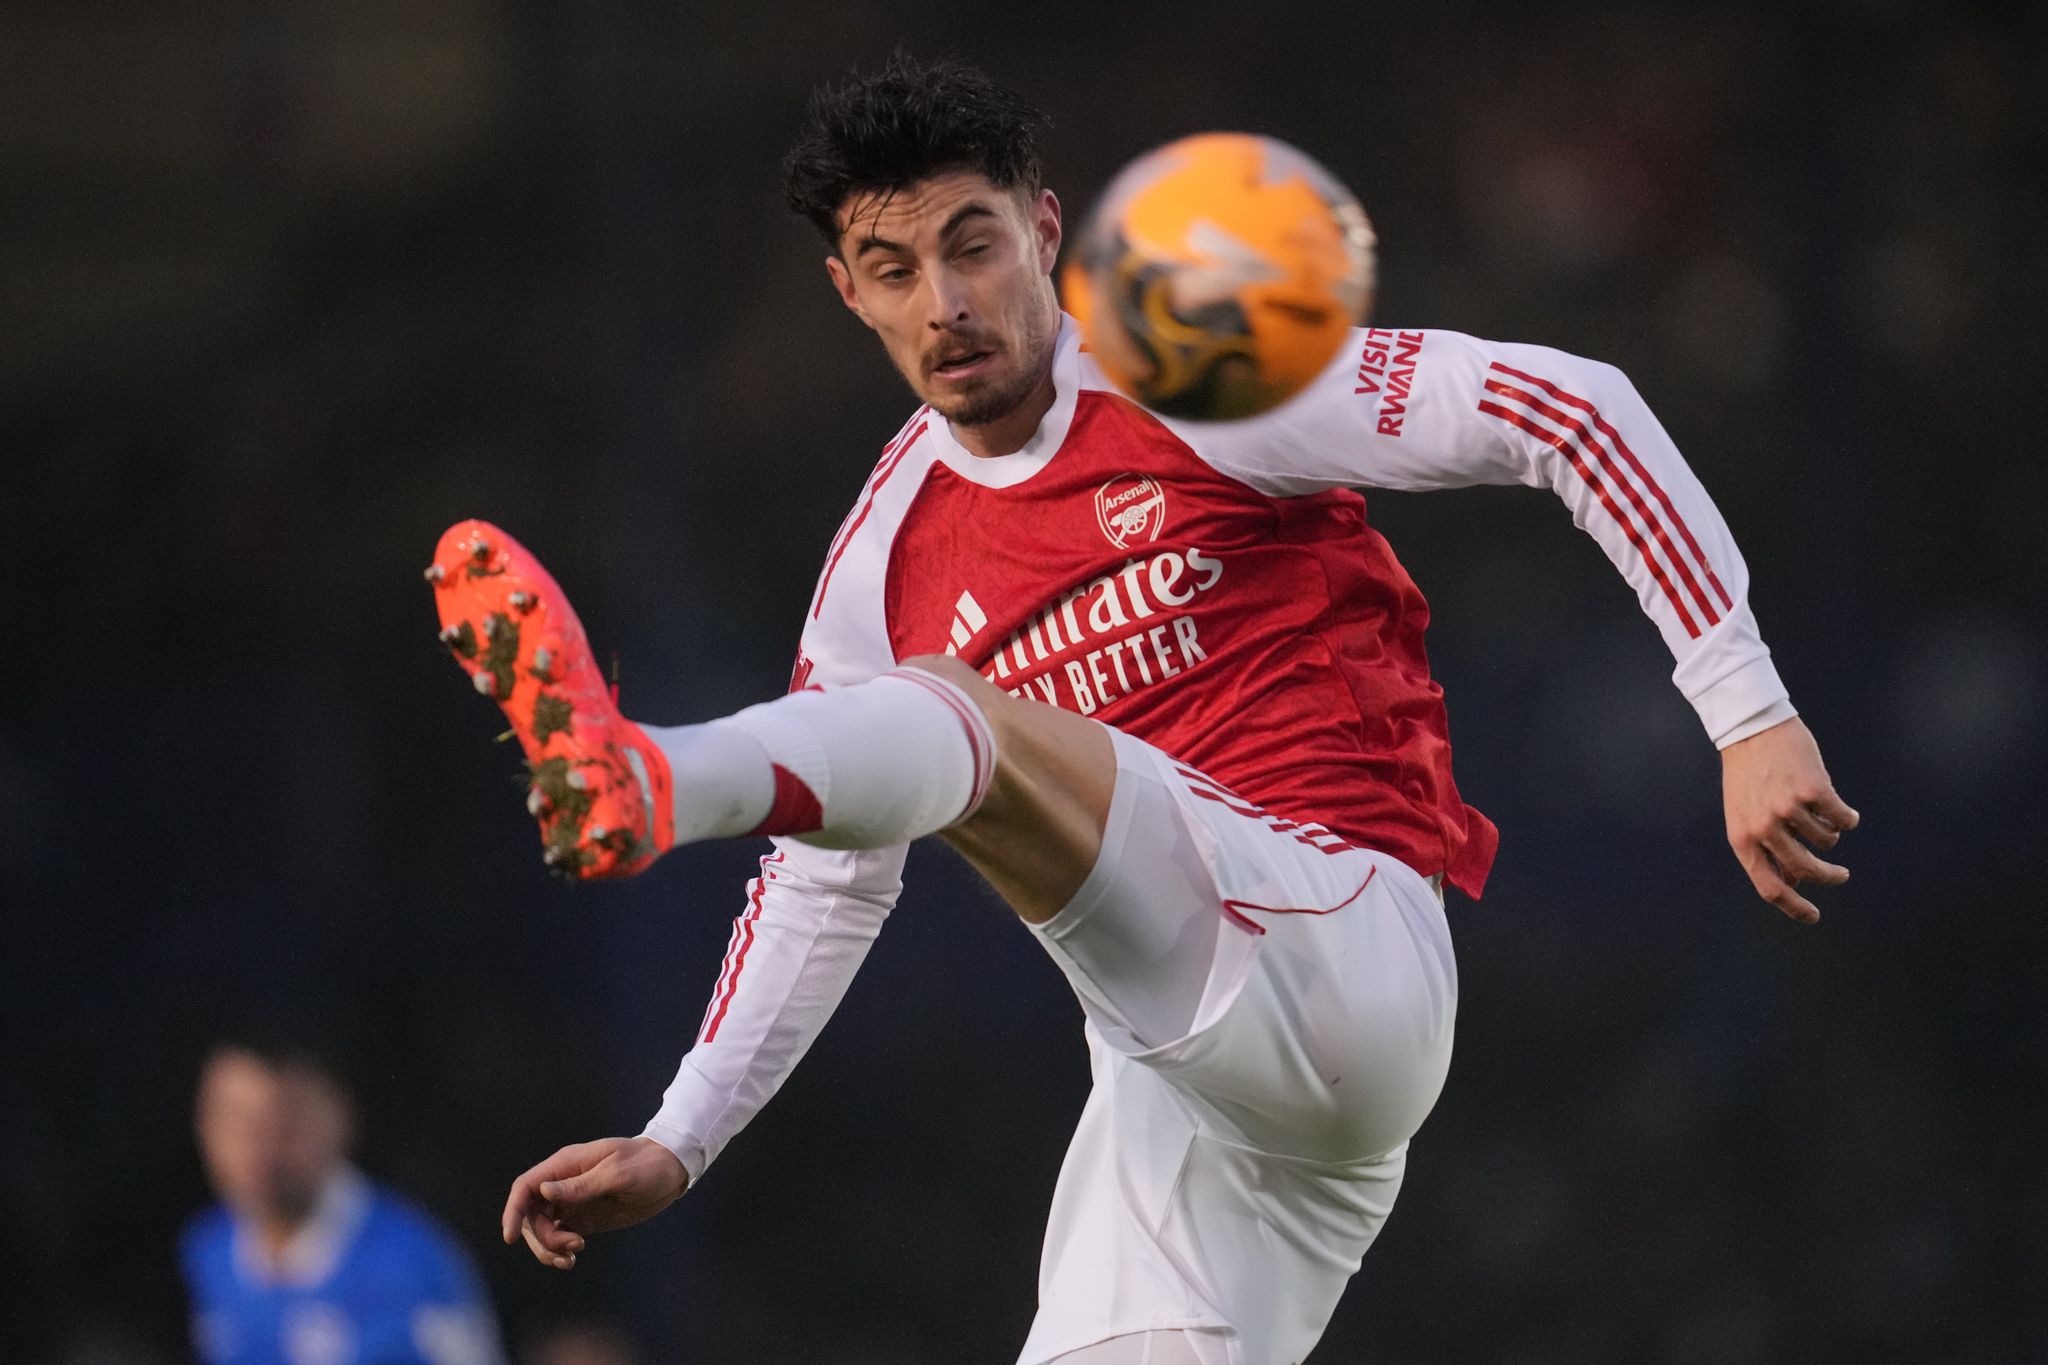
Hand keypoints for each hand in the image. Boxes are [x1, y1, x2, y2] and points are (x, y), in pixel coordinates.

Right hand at [500, 1136, 689, 1269]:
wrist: (671, 1171)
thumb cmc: (646, 1165)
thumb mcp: (617, 1174)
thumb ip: (581, 1185)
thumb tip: (543, 1190)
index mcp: (566, 1166)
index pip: (526, 1187)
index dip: (513, 1211)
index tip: (510, 1237)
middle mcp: (563, 1185)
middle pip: (530, 1215)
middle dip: (540, 1237)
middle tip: (570, 1247)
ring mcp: (572, 1203)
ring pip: (542, 1230)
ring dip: (550, 1248)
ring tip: (573, 1256)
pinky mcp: (584, 1219)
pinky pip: (560, 1238)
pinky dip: (560, 1251)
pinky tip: (572, 1259)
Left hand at [1720, 716, 1859, 922]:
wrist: (1751, 728)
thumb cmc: (1749, 776)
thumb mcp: (1745, 816)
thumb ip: (1765, 850)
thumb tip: (1794, 883)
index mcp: (1742, 839)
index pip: (1769, 887)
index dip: (1794, 908)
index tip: (1814, 917)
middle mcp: (1763, 828)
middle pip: (1806, 870)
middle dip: (1829, 877)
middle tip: (1841, 876)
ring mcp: (1788, 810)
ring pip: (1827, 840)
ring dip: (1829, 829)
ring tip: (1815, 808)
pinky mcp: (1813, 791)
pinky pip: (1842, 818)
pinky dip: (1846, 815)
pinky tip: (1838, 805)